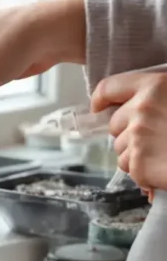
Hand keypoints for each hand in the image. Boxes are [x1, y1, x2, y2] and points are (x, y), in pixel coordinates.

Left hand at [91, 70, 166, 192]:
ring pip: (121, 149)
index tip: (99, 106)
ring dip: (136, 154)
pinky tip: (165, 170)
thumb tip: (142, 102)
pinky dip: (144, 173)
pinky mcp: (140, 165)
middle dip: (129, 133)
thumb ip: (161, 95)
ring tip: (164, 155)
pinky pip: (131, 170)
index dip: (102, 98)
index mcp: (155, 87)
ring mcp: (137, 139)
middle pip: (115, 124)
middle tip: (157, 139)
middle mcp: (141, 110)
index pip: (111, 87)